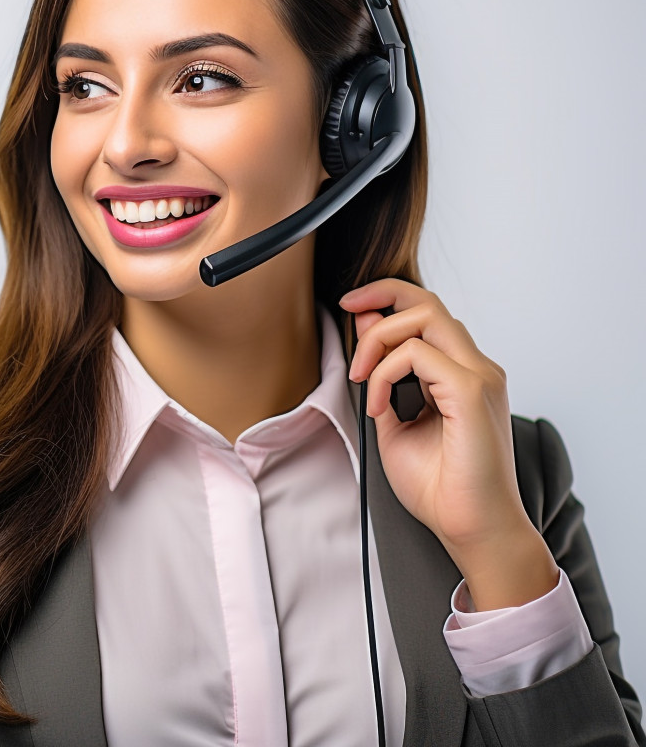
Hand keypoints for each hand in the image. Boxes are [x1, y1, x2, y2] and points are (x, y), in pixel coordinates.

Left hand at [339, 278, 557, 609]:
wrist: (471, 529)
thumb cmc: (438, 486)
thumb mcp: (392, 418)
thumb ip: (380, 373)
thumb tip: (365, 325)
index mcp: (461, 373)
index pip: (428, 313)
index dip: (388, 296)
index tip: (352, 305)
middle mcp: (476, 368)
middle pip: (428, 302)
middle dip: (379, 295)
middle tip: (346, 312)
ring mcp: (479, 377)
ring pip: (426, 316)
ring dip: (378, 339)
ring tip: (361, 378)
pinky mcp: (473, 391)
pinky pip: (417, 354)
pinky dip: (385, 373)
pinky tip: (378, 406)